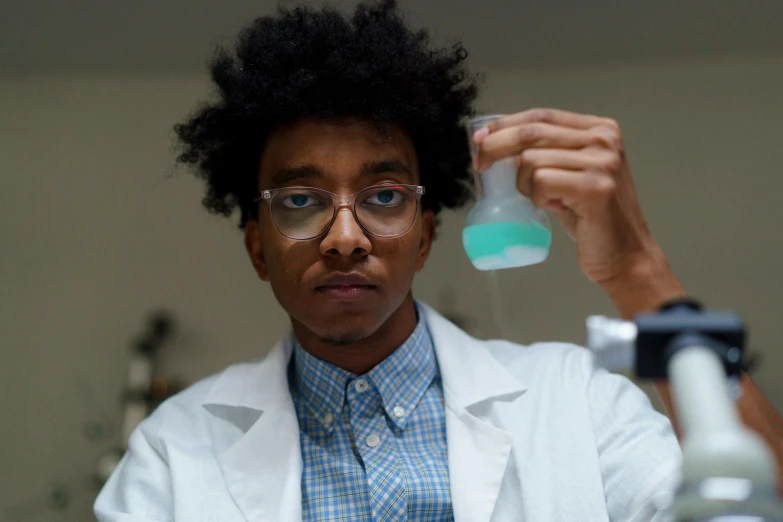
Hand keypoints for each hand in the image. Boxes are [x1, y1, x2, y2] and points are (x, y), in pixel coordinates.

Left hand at [473, 108, 680, 300]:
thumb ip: (545, 153)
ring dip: (525, 186)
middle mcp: (604, 140)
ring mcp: (602, 162)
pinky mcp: (595, 187)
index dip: (505, 124)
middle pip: (531, 133)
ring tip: (546, 200)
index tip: (480, 139)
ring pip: (532, 160)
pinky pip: (541, 182)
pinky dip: (537, 198)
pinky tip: (555, 207)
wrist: (625, 253)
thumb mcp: (569, 174)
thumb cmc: (592, 217)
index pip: (541, 116)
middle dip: (496, 147)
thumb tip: (495, 143)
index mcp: (600, 129)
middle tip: (480, 165)